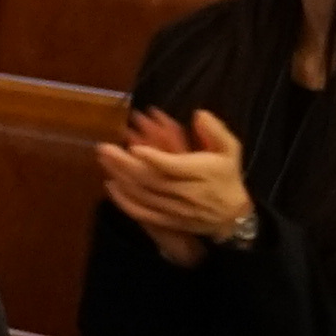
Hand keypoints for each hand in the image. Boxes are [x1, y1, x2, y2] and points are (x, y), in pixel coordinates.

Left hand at [93, 106, 256, 261]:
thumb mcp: (230, 149)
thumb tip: (198, 115)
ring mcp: (174, 208)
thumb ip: (216, 131)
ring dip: (121, 178)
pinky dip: (124, 200)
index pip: (174, 167)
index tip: (135, 147)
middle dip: (125, 164)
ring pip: (143, 195)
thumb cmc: (228, 176)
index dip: (154, 158)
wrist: (232, 215)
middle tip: (105, 147)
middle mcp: (185, 192)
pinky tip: (110, 185)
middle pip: (152, 180)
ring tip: (103, 159)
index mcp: (200, 173)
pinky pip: (142, 212)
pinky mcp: (167, 220)